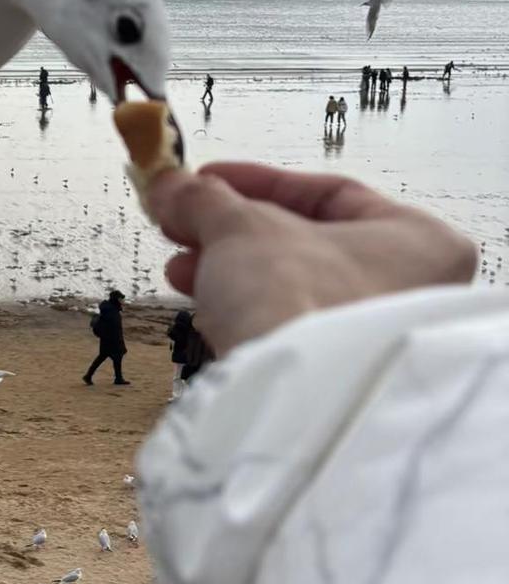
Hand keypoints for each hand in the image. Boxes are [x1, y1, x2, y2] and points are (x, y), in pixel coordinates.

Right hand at [147, 162, 476, 356]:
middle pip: (305, 242)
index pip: (329, 192)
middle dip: (232, 231)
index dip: (255, 181)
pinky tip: (203, 303)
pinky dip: (248, 310)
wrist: (294, 402)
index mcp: (416, 241)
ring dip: (230, 270)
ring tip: (180, 268)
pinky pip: (290, 328)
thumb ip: (204, 200)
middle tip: (184, 224)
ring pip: (293, 288)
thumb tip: (168, 183)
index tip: (204, 181)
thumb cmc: (297, 297)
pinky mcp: (340, 377)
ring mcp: (377, 339)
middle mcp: (413, 291)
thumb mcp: (241, 228)